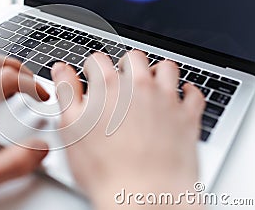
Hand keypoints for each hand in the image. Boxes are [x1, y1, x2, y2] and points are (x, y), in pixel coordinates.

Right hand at [52, 51, 204, 208]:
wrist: (143, 196)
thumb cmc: (105, 169)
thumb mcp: (71, 128)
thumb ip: (66, 92)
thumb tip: (61, 69)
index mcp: (108, 87)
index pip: (98, 59)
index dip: (92, 67)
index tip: (92, 75)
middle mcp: (139, 87)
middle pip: (134, 58)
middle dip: (125, 64)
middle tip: (121, 79)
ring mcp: (166, 100)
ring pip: (166, 68)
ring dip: (157, 72)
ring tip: (150, 84)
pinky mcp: (187, 117)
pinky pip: (194, 94)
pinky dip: (188, 91)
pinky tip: (180, 96)